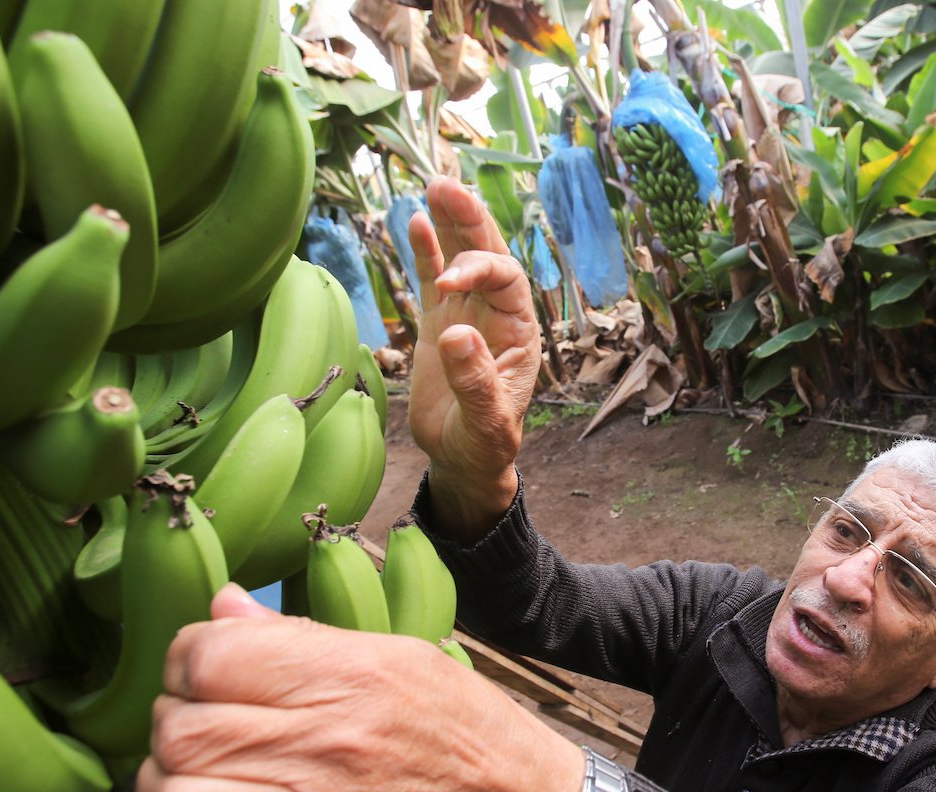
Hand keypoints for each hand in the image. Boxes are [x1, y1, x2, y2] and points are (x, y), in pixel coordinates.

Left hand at [136, 584, 582, 791]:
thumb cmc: (443, 711)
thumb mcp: (382, 648)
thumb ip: (291, 632)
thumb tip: (219, 607)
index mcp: (345, 676)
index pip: (210, 657)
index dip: (188, 654)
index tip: (204, 660)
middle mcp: (323, 746)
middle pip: (183, 732)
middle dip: (173, 714)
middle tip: (199, 710)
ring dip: (167, 778)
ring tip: (193, 764)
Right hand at [406, 177, 540, 539]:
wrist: (466, 461)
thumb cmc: (484, 446)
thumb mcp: (486, 423)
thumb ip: (475, 383)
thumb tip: (457, 335)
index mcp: (518, 331)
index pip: (504, 279)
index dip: (476, 269)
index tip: (445, 284)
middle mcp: (496, 315)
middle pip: (487, 254)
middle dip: (470, 220)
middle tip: (446, 186)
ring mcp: (466, 315)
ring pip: (461, 258)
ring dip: (450, 223)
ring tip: (434, 186)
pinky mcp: (439, 324)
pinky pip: (432, 278)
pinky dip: (426, 250)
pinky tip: (417, 220)